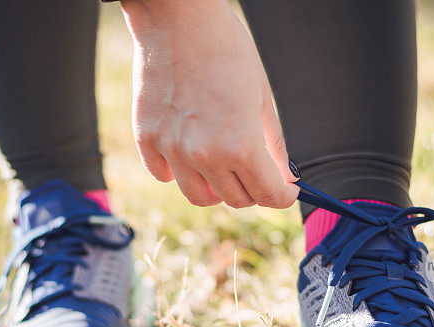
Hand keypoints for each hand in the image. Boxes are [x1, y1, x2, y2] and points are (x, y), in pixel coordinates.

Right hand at [121, 0, 296, 208]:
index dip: (283, 196)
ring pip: (200, 197)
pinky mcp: (147, 139)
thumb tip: (283, 174)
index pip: (269, 195)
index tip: (285, 190)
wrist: (178, 18)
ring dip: (217, 189)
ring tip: (222, 166)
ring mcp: (172, 149)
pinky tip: (188, 151)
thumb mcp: (261, 96)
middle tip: (256, 171)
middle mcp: (205, 154)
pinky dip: (178, 172)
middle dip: (253, 190)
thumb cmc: (226, 49)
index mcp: (240, 144)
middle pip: (236, 200)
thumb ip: (273, 142)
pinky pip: (164, 175)